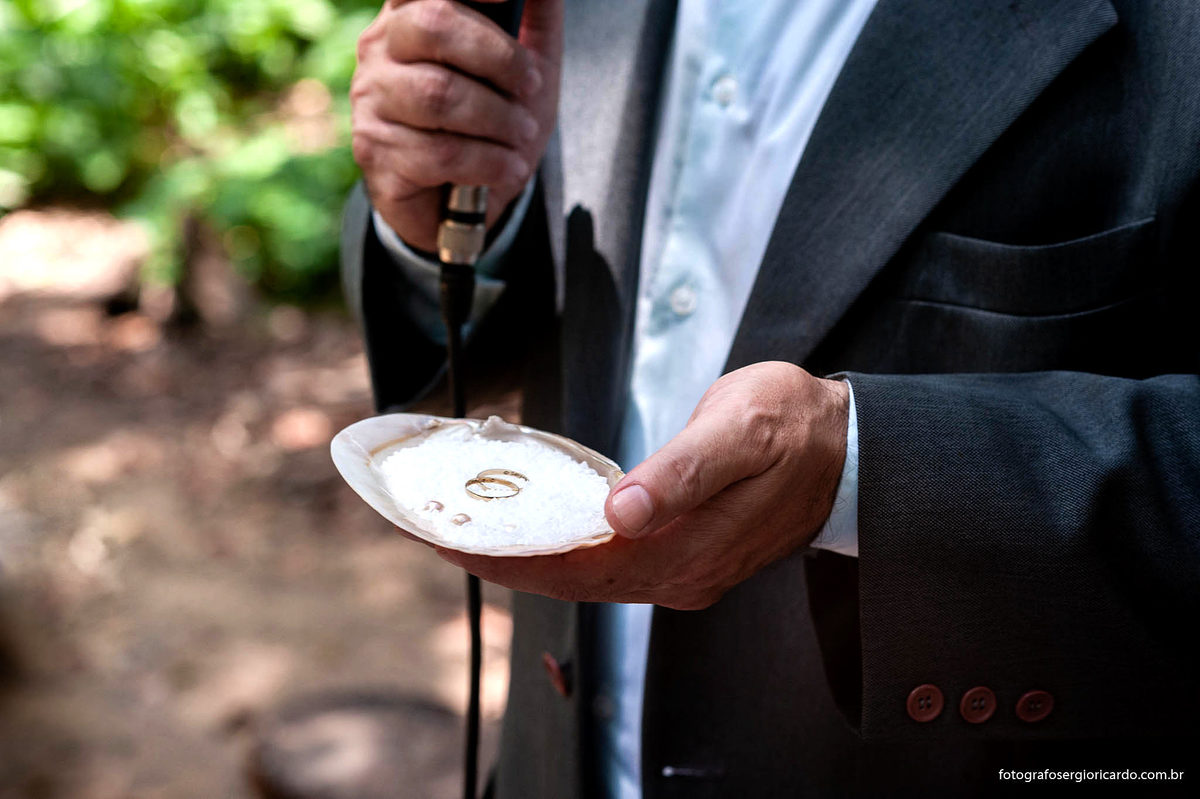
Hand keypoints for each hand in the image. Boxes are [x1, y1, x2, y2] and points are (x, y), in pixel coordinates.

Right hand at [351, 0, 561, 249]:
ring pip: (439, 95)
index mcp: (411, 15)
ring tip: (522, 134)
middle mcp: (380, 49)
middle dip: (498, 57)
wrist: (462, 203)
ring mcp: (371, 100)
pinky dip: (488, 162)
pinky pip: (440, 152)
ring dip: (498, 118)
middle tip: (530, 87)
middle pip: (434, 25)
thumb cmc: (492, 123)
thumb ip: (534, 19)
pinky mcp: (375, 151)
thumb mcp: (526, 69)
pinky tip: (507, 167)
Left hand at [431, 362, 849, 609]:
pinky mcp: (688, 558)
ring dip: (527, 562)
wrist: (847, 446)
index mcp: (687, 548)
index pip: (576, 565)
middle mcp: (681, 574)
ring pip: (587, 580)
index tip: (447, 541)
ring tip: (470, 537)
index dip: (509, 557)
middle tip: (435, 536)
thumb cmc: (791, 424)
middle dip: (501, 562)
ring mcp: (686, 572)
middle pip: (572, 581)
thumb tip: (620, 513)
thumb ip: (682, 473)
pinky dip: (562, 555)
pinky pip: (609, 568)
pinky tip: (537, 535)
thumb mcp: (740, 430)